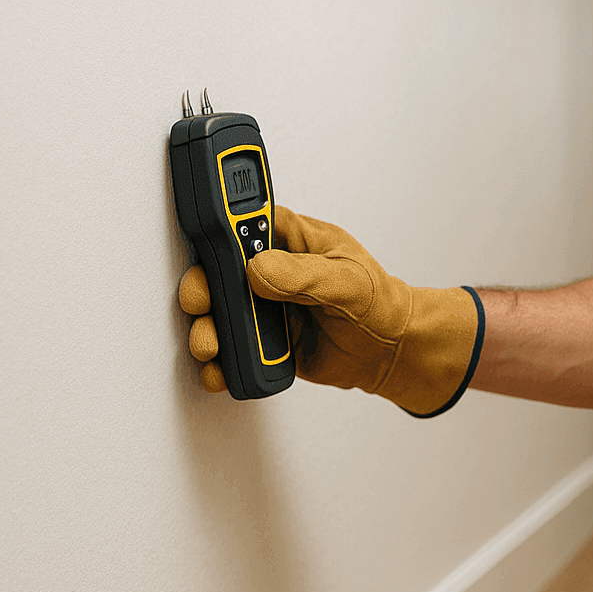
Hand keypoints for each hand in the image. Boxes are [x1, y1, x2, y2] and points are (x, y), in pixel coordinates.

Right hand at [177, 206, 483, 415]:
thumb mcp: (348, 281)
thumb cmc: (379, 303)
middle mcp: (272, 270)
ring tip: (211, 344)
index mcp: (291, 240)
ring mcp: (265, 306)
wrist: (391, 351)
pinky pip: (234, 347)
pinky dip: (222, 360)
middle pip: (219, 271)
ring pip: (220, 311)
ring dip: (207, 328)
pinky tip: (221, 368)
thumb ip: (306, 274)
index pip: (244, 222)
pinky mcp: (266, 339)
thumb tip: (262, 268)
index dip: (218, 229)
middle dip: (202, 288)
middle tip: (201, 304)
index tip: (205, 245)